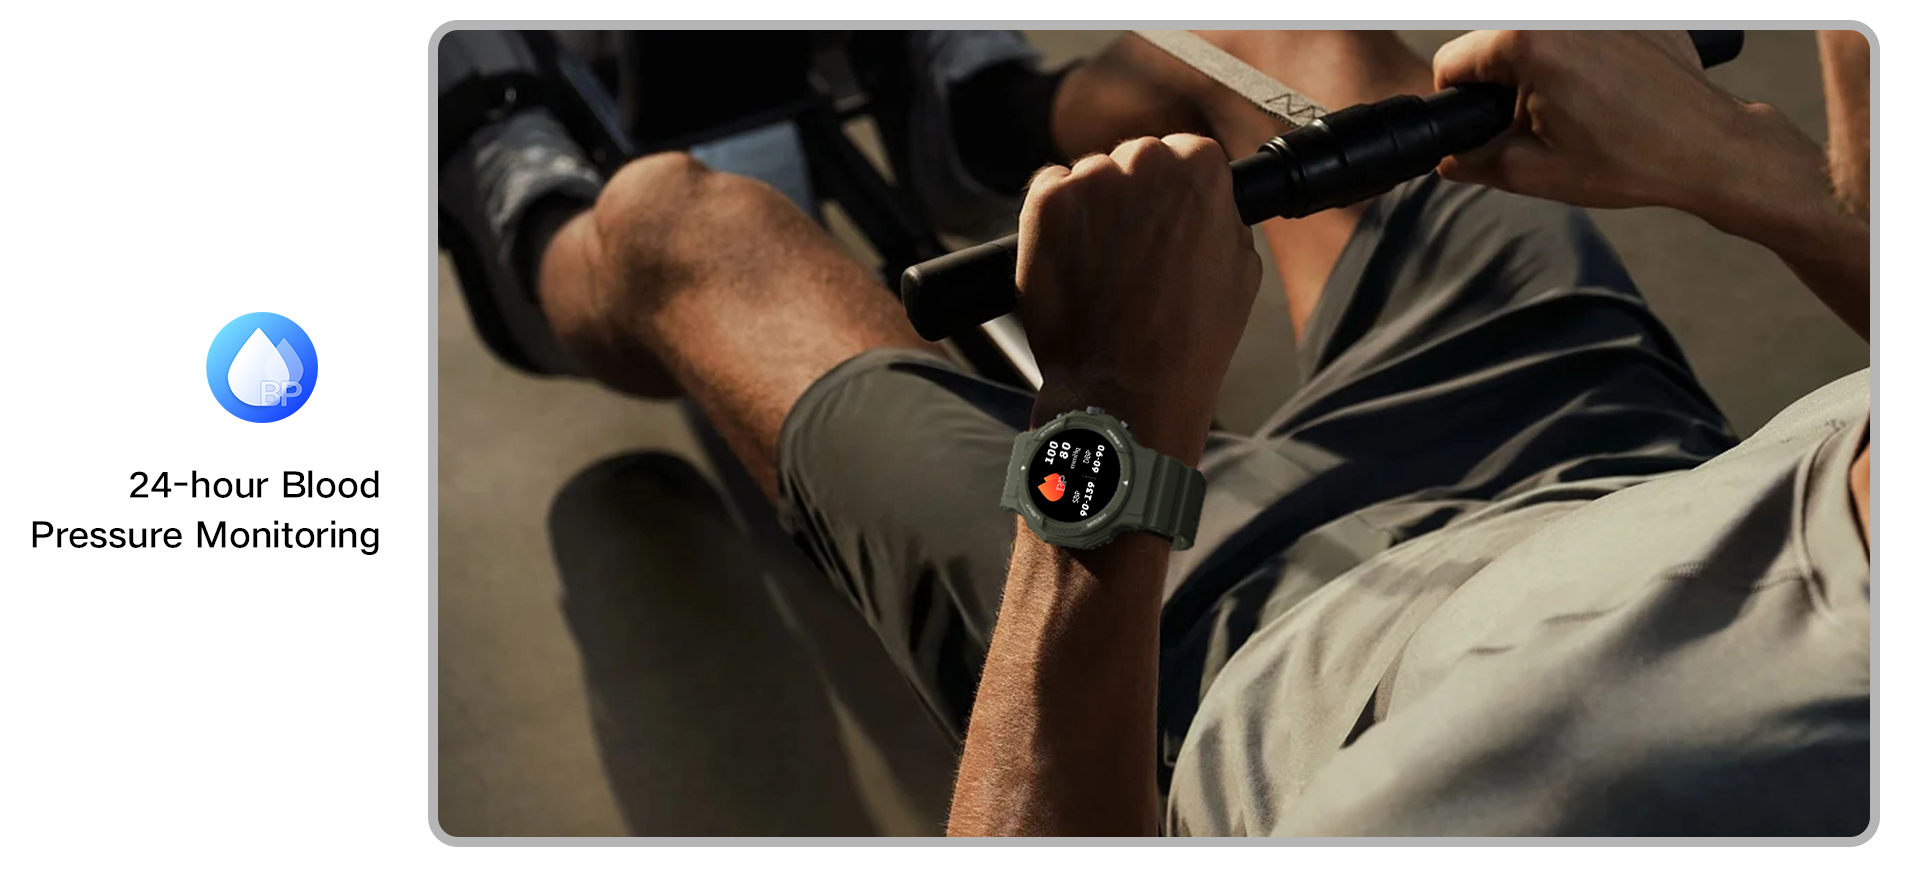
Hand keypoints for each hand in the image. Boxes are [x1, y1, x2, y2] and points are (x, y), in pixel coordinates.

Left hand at [1015, 134, 1260, 464]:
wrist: (1126, 385)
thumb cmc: (1189, 339)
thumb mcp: (1242, 270)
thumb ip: (1221, 217)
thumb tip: (1206, 202)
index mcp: (1200, 168)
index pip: (1186, 154)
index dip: (1176, 193)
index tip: (1168, 222)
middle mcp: (1145, 162)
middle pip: (1137, 159)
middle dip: (1135, 196)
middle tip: (1134, 250)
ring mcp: (1090, 180)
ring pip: (1092, 177)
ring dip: (1095, 209)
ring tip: (1103, 268)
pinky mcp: (1045, 204)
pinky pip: (1049, 191)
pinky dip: (1055, 219)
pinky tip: (1073, 262)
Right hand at [1433, 30, 1762, 213]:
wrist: (1711, 148)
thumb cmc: (1632, 158)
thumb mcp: (1533, 172)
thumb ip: (1472, 161)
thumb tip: (1449, 156)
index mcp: (1529, 42)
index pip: (1453, 59)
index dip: (1457, 100)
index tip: (1484, 124)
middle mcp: (1560, 14)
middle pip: (1495, 42)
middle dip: (1502, 83)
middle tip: (1538, 122)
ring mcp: (1597, 11)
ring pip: (1538, 35)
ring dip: (1542, 67)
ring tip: (1578, 107)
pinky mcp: (1630, 14)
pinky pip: (1580, 31)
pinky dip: (1583, 55)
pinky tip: (1608, 90)